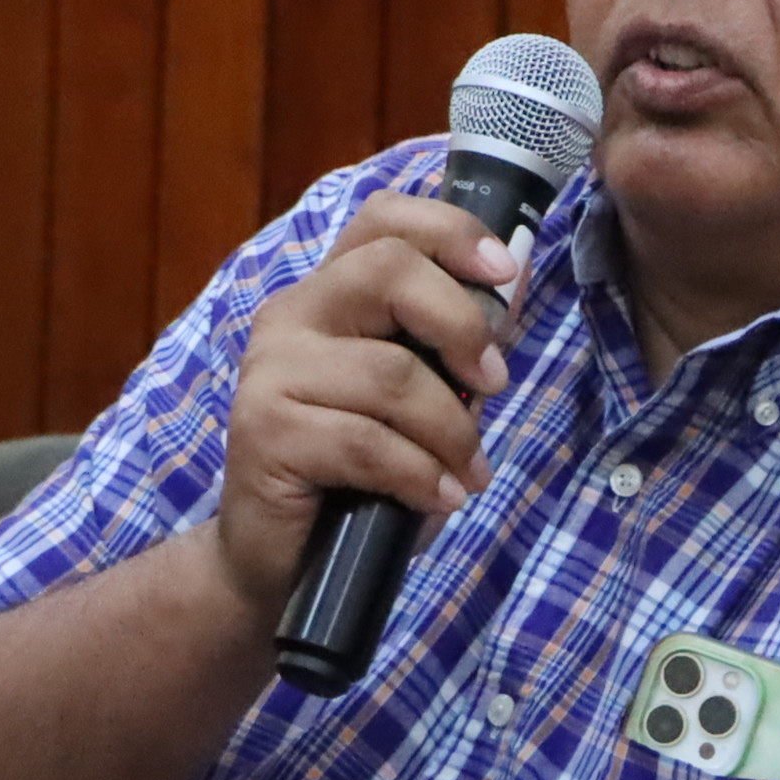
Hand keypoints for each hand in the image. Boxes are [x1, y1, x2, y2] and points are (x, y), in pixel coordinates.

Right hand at [208, 193, 528, 615]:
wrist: (276, 561)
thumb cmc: (357, 478)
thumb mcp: (416, 401)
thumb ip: (450, 347)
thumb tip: (515, 284)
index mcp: (328, 294)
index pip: (382, 218)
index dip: (451, 230)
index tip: (505, 272)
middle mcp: (291, 316)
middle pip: (388, 270)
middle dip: (462, 326)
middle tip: (495, 387)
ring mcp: (269, 371)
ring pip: (390, 373)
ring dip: (451, 431)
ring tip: (467, 474)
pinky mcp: (263, 431)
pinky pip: (367, 442)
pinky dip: (420, 474)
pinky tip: (439, 498)